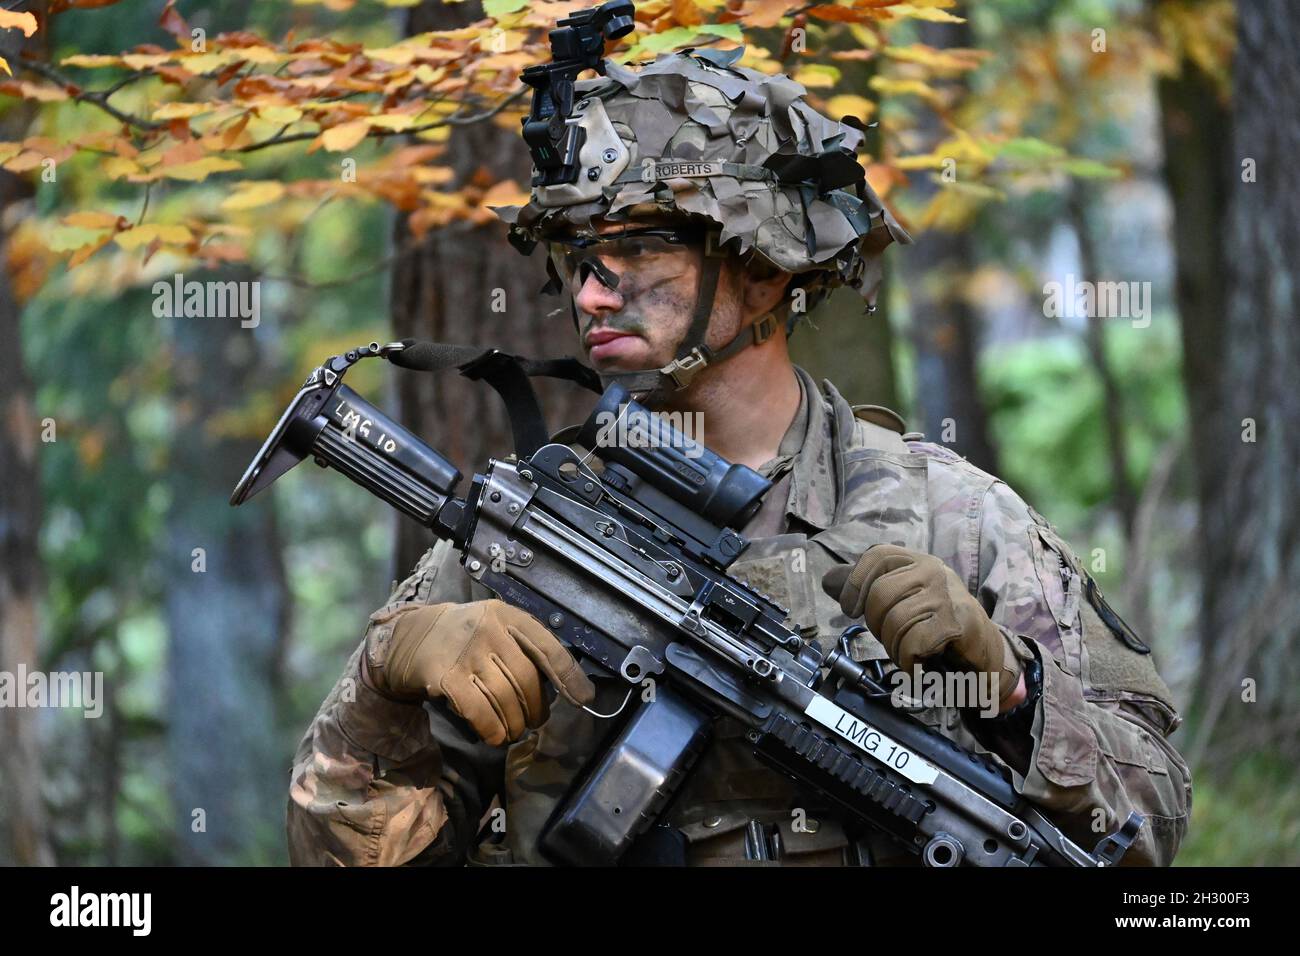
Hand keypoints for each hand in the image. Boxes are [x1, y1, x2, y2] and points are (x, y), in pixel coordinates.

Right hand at [362, 599, 595, 745]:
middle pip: (527, 680)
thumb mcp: (495, 627)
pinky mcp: (444, 677)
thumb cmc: (464, 637)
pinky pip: (479, 712)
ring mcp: (465, 653)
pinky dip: (492, 729)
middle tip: (534, 721)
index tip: (584, 699)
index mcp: (506, 615)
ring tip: (513, 730)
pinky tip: (494, 735)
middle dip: (536, 708)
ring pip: (505, 699)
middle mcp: (488, 630)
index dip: (569, 675)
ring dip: (514, 723)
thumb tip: (564, 684)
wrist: (408, 638)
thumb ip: (524, 647)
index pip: (547, 646)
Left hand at [822, 545, 1022, 706]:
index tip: (850, 609)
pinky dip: (909, 659)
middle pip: (880, 594)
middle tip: (891, 639)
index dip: (855, 581)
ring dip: (895, 647)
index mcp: (917, 560)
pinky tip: (918, 663)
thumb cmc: (936, 622)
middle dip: (877, 625)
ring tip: (908, 653)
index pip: (877, 555)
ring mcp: (946, 594)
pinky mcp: (956, 622)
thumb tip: (827, 580)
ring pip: (895, 621)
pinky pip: (913, 641)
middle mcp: (932, 570)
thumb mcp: (902, 598)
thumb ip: (867, 588)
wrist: (983, 650)